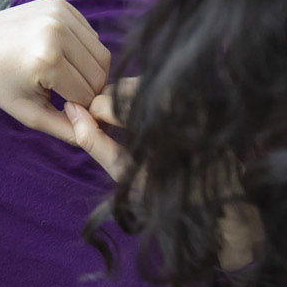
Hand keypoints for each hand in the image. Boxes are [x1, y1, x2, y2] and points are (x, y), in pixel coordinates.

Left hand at [0, 0, 112, 145]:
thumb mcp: (30, 114)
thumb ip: (66, 130)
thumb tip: (98, 134)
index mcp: (47, 60)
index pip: (89, 93)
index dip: (80, 107)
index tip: (64, 108)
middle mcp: (55, 30)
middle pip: (100, 71)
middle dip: (89, 88)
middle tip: (67, 93)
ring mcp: (58, 12)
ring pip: (100, 52)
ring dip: (89, 70)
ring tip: (64, 77)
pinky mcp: (59, 2)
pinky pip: (89, 34)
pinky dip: (82, 49)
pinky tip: (60, 56)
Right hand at [64, 81, 262, 268]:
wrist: (216, 202)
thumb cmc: (167, 193)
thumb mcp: (124, 171)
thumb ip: (94, 141)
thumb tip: (71, 111)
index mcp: (154, 121)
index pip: (109, 100)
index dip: (93, 111)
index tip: (88, 123)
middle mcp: (175, 104)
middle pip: (127, 87)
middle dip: (109, 101)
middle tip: (103, 122)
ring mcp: (190, 99)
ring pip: (143, 84)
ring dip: (126, 99)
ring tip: (121, 123)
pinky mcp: (199, 99)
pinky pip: (163, 89)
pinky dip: (146, 100)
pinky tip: (144, 120)